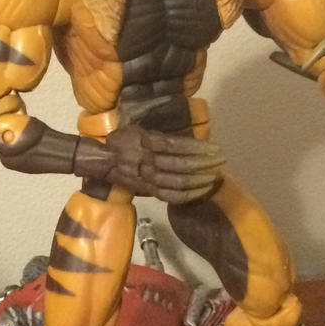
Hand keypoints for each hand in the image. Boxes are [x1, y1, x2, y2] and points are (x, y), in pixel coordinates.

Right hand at [100, 125, 225, 204]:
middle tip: (221, 162)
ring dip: (200, 180)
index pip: (179, 146)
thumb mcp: (139, 129)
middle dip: (205, 164)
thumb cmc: (123, 141)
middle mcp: (149, 161)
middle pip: (183, 164)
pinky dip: (188, 195)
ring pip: (179, 181)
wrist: (103, 161)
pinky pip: (171, 196)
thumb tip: (185, 142)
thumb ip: (159, 136)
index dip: (200, 149)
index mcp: (148, 142)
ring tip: (214, 176)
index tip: (216, 149)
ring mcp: (149, 178)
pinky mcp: (148, 191)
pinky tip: (201, 191)